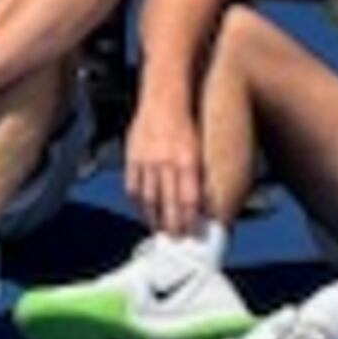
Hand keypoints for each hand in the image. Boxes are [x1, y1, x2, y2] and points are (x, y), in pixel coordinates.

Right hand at [123, 105, 209, 239]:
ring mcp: (147, 161)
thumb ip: (199, 177)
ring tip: (159, 229)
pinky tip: (143, 210)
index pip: (189, 200)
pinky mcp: (133, 157)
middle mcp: (166, 163)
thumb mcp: (199, 150)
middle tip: (175, 238)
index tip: (193, 234)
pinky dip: (138, 203)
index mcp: (187, 161)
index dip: (190, 221)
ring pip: (149, 199)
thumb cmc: (186, 124)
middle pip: (168, 204)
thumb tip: (204, 204)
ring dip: (154, 218)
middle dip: (172, 225)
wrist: (164, 99)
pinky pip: (133, 186)